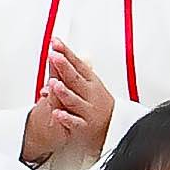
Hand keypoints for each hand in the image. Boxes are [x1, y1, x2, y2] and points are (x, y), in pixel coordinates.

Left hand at [25, 44, 113, 160]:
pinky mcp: (84, 127)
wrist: (115, 127)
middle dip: (64, 66)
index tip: (56, 42)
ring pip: (74, 100)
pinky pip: (74, 122)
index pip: (77, 64)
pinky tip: (57, 114)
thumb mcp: (91, 83)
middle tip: (54, 55)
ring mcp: (88, 110)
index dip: (66, 52)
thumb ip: (75, 69)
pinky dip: (66, 118)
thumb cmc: (100, 104)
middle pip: (75, 78)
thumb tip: (61, 53)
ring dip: (64, 92)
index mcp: (91, 81)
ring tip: (54, 83)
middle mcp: (90, 94)